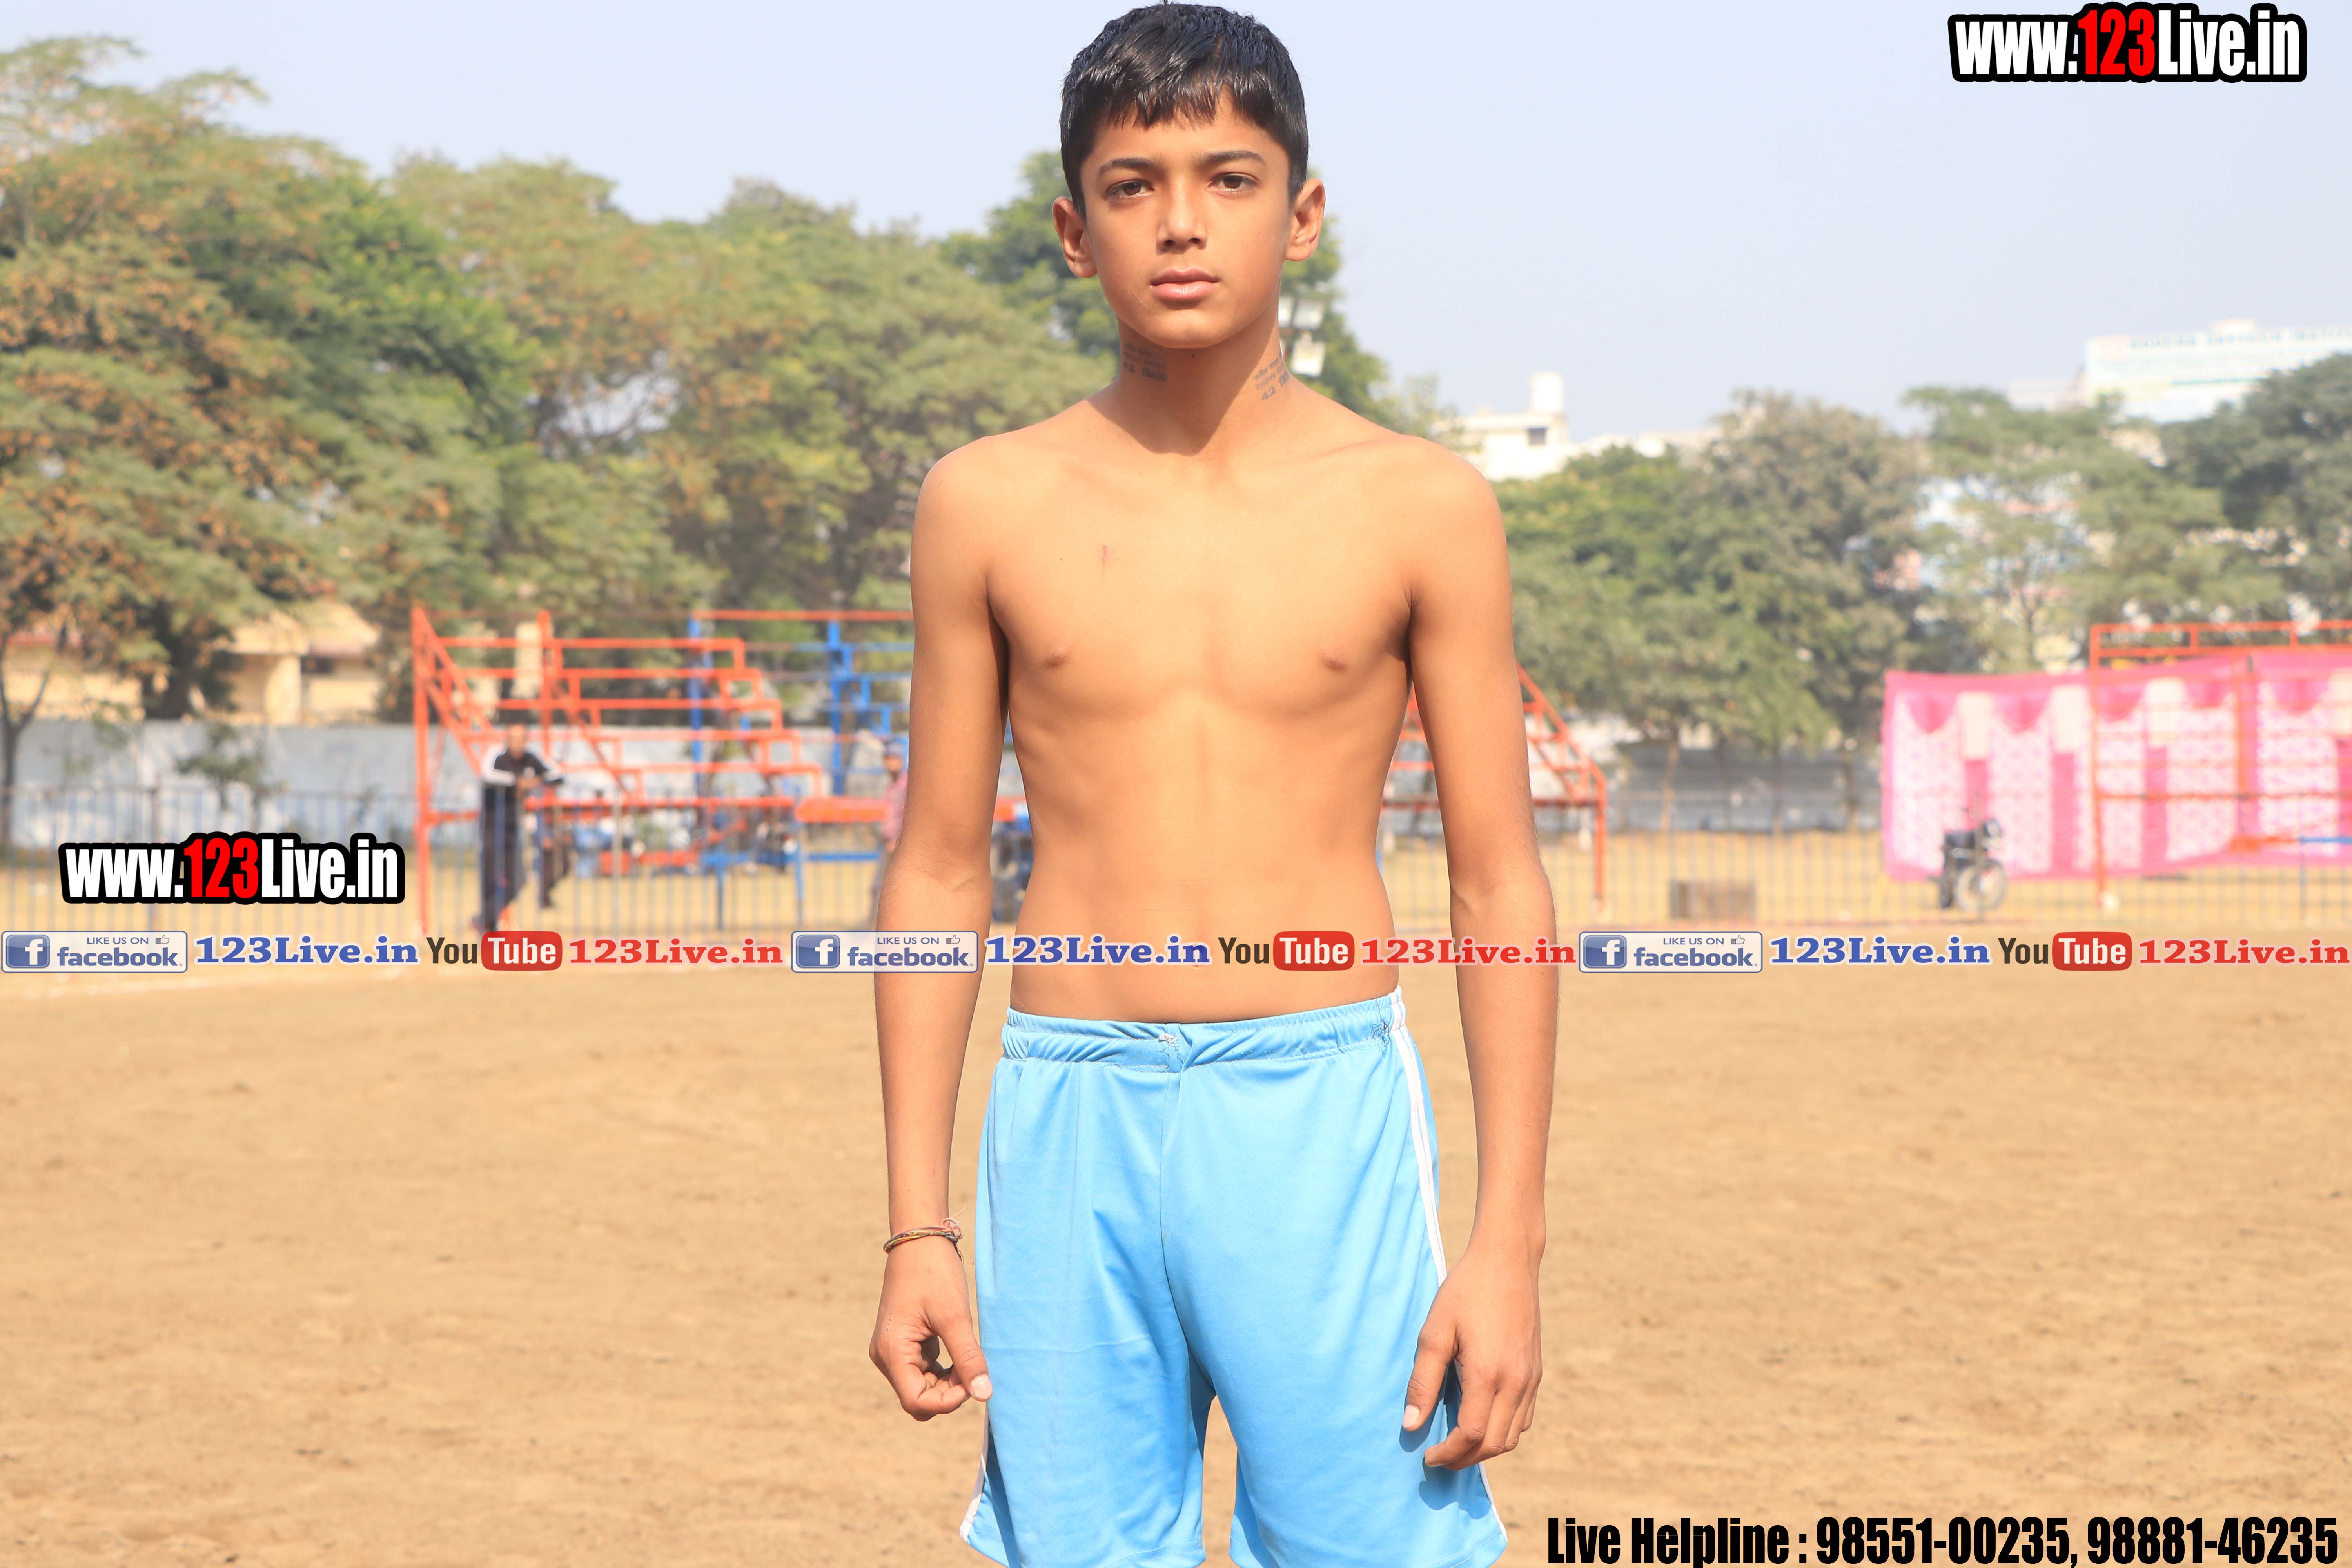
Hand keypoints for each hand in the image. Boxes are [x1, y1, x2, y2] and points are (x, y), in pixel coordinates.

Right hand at [868, 1235, 990, 1419]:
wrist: (919, 1240)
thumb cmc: (934, 1273)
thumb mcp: (955, 1316)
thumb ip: (968, 1357)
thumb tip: (984, 1395)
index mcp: (891, 1352)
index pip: (916, 1402)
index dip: (947, 1402)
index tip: (973, 1381)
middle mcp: (886, 1356)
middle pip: (918, 1399)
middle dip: (949, 1393)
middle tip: (974, 1368)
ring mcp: (893, 1350)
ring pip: (922, 1388)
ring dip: (948, 1383)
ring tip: (969, 1359)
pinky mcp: (903, 1344)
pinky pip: (923, 1372)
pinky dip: (944, 1372)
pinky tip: (960, 1355)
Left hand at [1402, 1235, 1540, 1468]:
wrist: (1508, 1261)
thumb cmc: (1466, 1292)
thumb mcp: (1435, 1332)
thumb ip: (1422, 1381)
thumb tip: (1411, 1424)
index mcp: (1488, 1373)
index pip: (1471, 1434)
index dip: (1448, 1453)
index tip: (1427, 1456)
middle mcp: (1516, 1382)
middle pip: (1495, 1444)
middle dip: (1465, 1458)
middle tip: (1439, 1456)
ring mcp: (1530, 1378)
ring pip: (1513, 1436)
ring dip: (1485, 1448)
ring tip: (1457, 1443)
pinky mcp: (1536, 1372)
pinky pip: (1524, 1418)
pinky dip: (1504, 1431)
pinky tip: (1482, 1421)